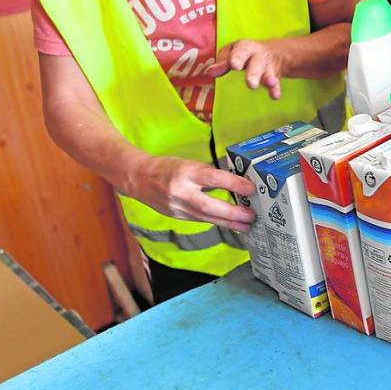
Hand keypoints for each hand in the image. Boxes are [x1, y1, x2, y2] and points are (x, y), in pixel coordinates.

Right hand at [124, 155, 256, 231]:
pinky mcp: (177, 216)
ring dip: (228, 223)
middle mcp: (180, 191)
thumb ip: (209, 174)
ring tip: (246, 225)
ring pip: (206, 217)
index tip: (251, 189)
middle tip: (251, 216)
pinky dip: (217, 222)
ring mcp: (177, 207)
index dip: (234, 184)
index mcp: (185, 172)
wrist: (139, 178)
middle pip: (208, 206)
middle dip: (232, 214)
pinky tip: (230, 224)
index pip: (213, 178)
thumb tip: (235, 182)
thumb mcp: (189, 163)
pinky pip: (200, 220)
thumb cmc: (167, 167)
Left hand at [208, 39, 285, 99]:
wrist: (271, 52)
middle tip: (251, 83)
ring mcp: (267, 66)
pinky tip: (275, 96)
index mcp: (245, 48)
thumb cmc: (244, 53)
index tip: (235, 66)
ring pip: (268, 73)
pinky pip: (276, 84)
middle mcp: (258, 56)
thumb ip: (222, 62)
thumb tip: (210, 72)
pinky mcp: (274, 76)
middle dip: (254, 73)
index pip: (241, 51)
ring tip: (270, 84)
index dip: (238, 58)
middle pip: (256, 63)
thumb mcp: (232, 52)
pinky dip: (275, 90)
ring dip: (268, 79)